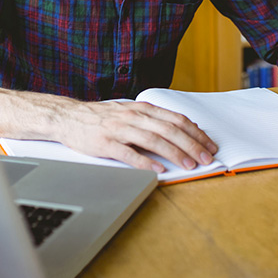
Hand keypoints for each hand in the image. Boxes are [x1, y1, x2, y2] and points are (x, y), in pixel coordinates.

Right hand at [57, 100, 218, 173]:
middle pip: (169, 129)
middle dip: (191, 145)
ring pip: (153, 140)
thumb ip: (154, 120)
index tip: (209, 146)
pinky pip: (128, 153)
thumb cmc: (102, 117)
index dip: (195, 133)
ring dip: (174, 153)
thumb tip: (183, 129)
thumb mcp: (130, 112)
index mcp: (142, 108)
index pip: (176, 119)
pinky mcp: (105, 143)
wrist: (68, 116)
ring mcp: (119, 129)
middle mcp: (133, 116)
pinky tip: (157, 169)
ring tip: (188, 165)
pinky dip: (145, 161)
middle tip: (205, 158)